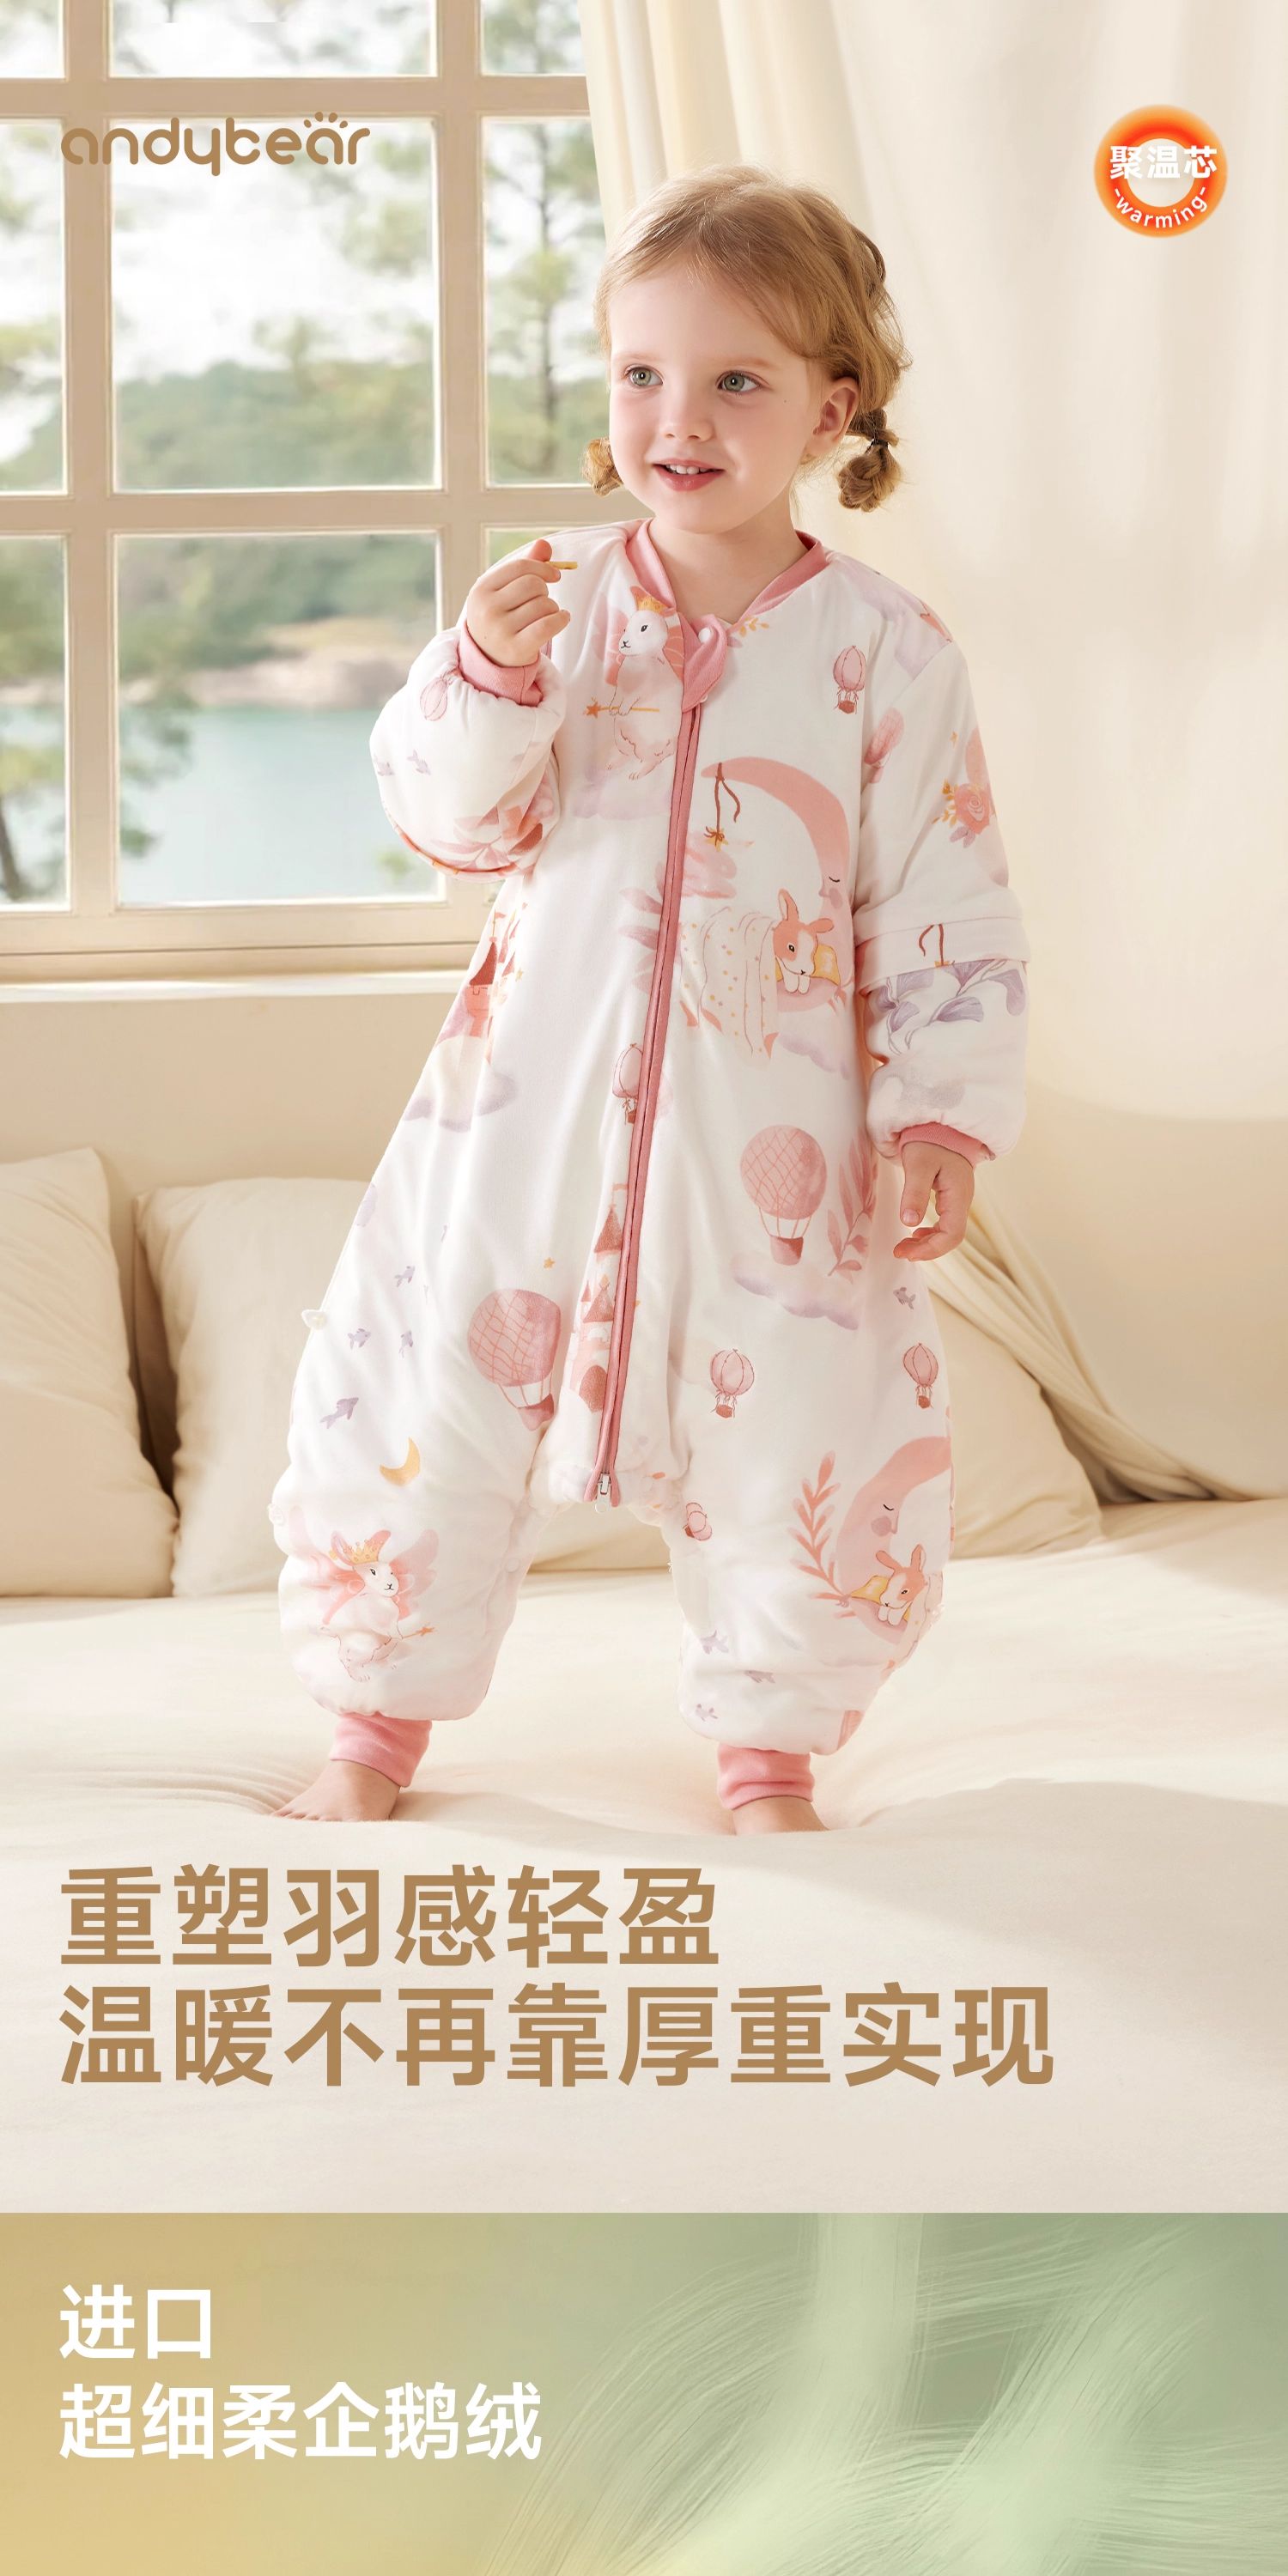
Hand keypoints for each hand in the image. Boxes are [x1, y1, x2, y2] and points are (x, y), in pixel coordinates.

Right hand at [461, 537, 571, 667]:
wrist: (490, 658)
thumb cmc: (501, 617)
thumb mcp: (504, 591)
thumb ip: (524, 567)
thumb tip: (544, 545)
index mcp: (481, 590)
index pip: (520, 567)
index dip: (542, 568)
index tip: (555, 575)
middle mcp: (487, 609)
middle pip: (533, 584)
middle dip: (545, 590)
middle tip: (542, 601)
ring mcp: (500, 630)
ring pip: (543, 605)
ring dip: (553, 608)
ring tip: (547, 615)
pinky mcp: (515, 649)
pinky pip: (548, 626)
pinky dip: (561, 619)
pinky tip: (563, 618)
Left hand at [893, 1142, 973, 1259]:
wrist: (940, 1125)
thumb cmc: (929, 1140)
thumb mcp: (918, 1164)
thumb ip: (915, 1192)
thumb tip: (909, 1222)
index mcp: (958, 1195)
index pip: (952, 1234)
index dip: (930, 1249)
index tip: (906, 1252)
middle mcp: (963, 1200)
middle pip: (951, 1237)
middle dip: (926, 1250)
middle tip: (899, 1252)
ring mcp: (959, 1200)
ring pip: (948, 1232)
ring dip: (927, 1243)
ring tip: (904, 1246)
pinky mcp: (951, 1197)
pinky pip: (945, 1223)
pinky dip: (930, 1232)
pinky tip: (916, 1232)